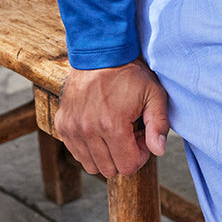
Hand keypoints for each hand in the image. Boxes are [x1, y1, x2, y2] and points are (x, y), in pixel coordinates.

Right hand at [54, 59, 168, 178]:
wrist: (98, 52)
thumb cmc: (129, 73)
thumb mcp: (153, 94)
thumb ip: (158, 124)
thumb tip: (158, 151)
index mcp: (112, 125)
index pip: (127, 167)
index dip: (139, 156)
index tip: (141, 137)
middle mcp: (88, 130)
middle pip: (109, 170)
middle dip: (124, 156)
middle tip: (130, 134)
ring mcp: (72, 128)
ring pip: (91, 165)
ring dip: (106, 155)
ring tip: (115, 132)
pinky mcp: (62, 124)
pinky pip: (76, 152)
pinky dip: (89, 148)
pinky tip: (99, 129)